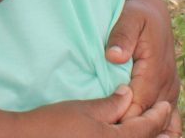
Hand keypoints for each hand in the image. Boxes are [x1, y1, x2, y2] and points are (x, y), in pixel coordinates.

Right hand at [18, 87, 171, 137]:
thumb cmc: (56, 123)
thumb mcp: (85, 109)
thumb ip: (111, 104)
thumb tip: (128, 94)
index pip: (145, 129)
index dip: (157, 117)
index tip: (166, 106)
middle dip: (160, 135)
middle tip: (171, 125)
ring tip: (159, 133)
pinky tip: (128, 136)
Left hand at [106, 0, 180, 136]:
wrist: (152, 9)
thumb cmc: (136, 12)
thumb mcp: (129, 17)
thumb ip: (121, 37)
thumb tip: (113, 56)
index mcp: (155, 71)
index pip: (137, 106)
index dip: (121, 117)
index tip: (103, 120)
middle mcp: (166, 84)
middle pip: (148, 118)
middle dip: (129, 125)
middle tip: (107, 127)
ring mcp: (170, 89)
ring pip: (161, 121)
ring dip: (144, 128)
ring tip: (122, 132)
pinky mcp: (168, 90)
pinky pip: (167, 115)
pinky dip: (157, 126)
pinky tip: (144, 131)